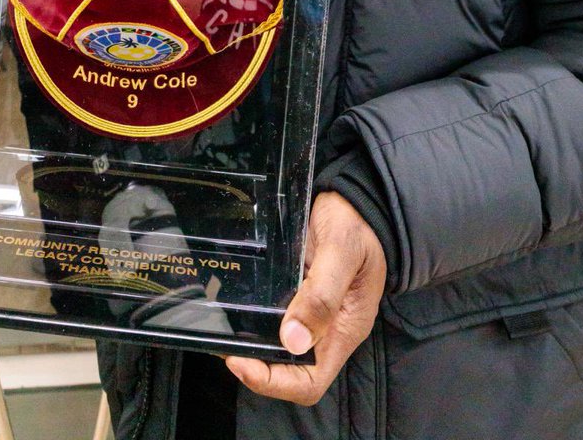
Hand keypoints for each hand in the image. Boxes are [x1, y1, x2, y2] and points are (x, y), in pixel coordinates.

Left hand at [226, 190, 386, 404]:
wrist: (358, 199)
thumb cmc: (356, 224)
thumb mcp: (341, 252)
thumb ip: (321, 295)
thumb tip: (292, 340)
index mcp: (344, 329)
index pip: (311, 381)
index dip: (274, 382)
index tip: (241, 361)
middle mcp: (328, 329)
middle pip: (291, 371)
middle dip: (257, 366)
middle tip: (225, 345)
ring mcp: (313, 314)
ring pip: (280, 348)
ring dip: (253, 346)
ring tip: (225, 331)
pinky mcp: (299, 295)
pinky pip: (276, 319)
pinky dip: (254, 322)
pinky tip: (236, 309)